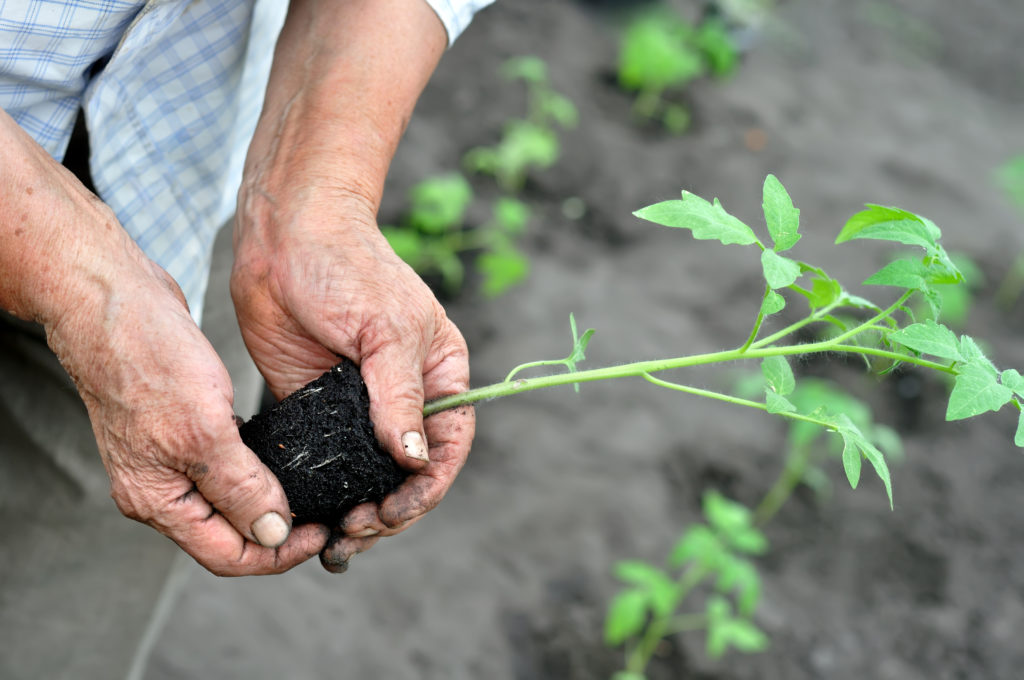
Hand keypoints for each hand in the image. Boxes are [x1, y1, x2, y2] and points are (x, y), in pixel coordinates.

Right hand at [0, 106, 324, 575]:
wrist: (112, 298)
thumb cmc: (145, 358)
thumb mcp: (202, 430)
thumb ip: (238, 487)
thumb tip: (272, 533)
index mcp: (156, 499)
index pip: (226, 555)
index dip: (278, 553)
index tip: (322, 531)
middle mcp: (160, 487)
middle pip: (229, 534)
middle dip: (279, 533)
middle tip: (328, 515)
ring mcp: (169, 458)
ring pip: (231, 500)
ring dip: (271, 502)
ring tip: (316, 493)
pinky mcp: (183, 427)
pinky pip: (228, 465)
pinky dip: (259, 469)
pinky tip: (289, 458)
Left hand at [231, 186, 474, 572]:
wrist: (283, 235)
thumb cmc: (347, 266)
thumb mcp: (385, 329)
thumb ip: (400, 396)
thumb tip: (415, 460)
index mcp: (439, 373)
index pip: (448, 444)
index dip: (427, 487)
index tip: (394, 513)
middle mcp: (402, 394)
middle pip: (408, 470)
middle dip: (390, 509)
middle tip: (357, 532)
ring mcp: (357, 402)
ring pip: (366, 472)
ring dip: (356, 508)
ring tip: (337, 537)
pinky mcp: (315, 403)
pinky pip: (323, 457)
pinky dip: (320, 488)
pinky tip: (309, 509)